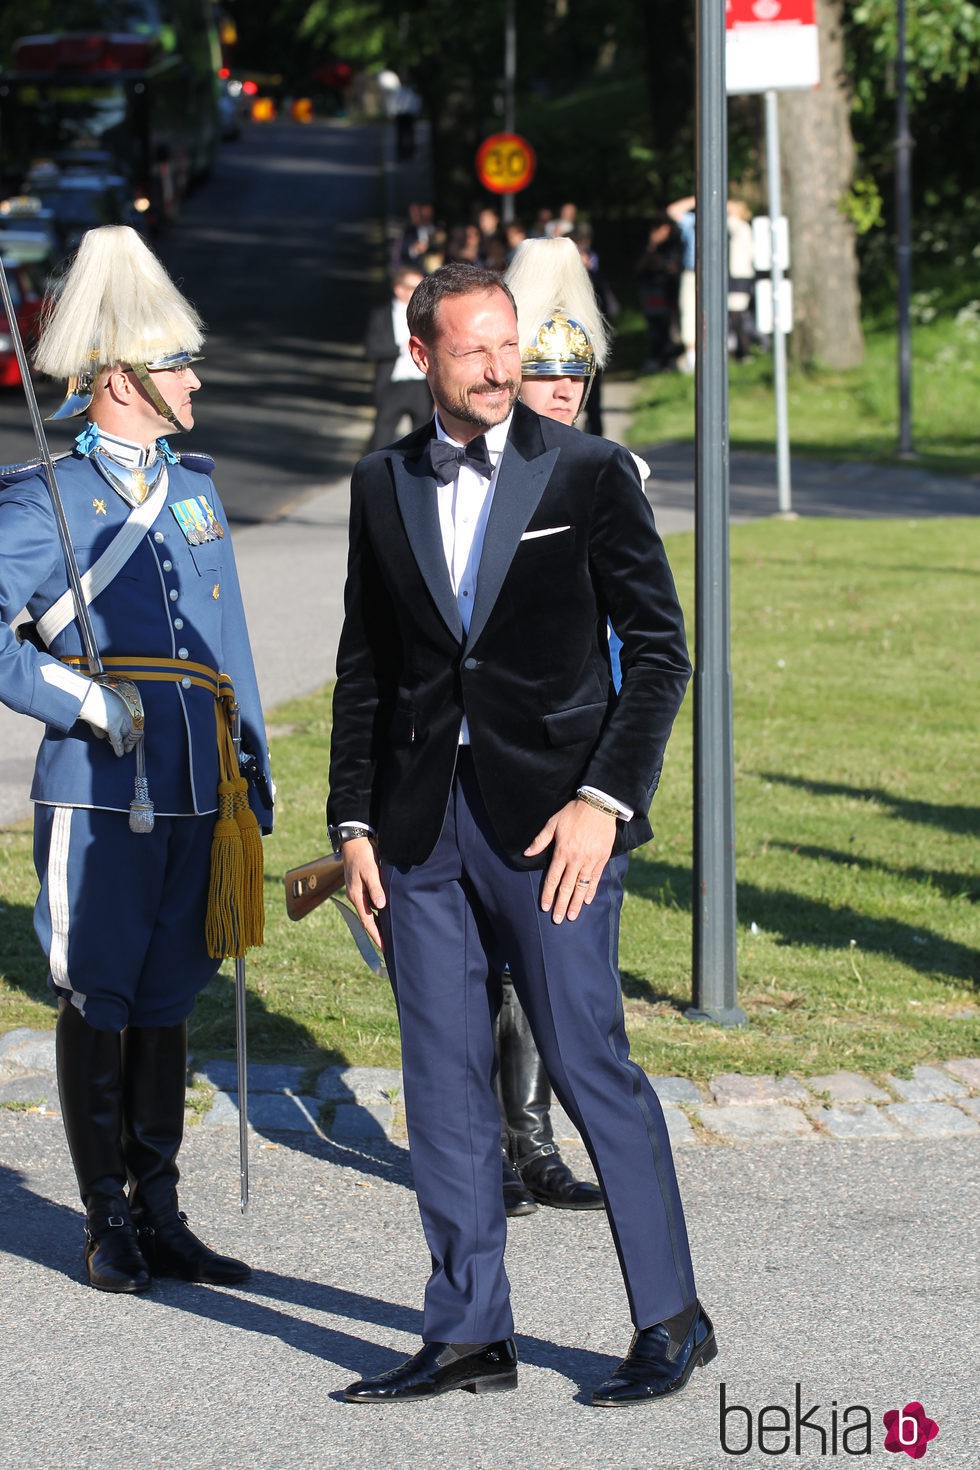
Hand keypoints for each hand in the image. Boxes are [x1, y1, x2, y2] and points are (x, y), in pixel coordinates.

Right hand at [78, 681, 137, 757]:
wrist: (83, 695)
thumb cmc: (88, 698)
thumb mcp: (99, 708)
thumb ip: (102, 722)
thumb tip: (102, 735)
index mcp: (124, 702)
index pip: (133, 718)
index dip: (133, 728)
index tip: (133, 734)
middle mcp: (125, 710)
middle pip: (132, 727)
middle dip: (131, 737)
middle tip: (130, 745)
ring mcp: (120, 717)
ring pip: (127, 734)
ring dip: (127, 743)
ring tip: (127, 750)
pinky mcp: (112, 725)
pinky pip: (117, 740)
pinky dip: (118, 748)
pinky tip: (120, 754)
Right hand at [342, 836, 385, 950]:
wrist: (355, 841)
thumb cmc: (363, 855)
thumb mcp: (370, 871)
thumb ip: (375, 888)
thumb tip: (381, 906)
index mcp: (357, 896)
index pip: (367, 921)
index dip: (376, 935)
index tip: (384, 947)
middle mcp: (357, 896)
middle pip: (368, 920)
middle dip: (377, 933)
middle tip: (388, 947)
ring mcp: (360, 891)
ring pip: (371, 912)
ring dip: (378, 923)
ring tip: (389, 934)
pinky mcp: (364, 885)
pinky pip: (372, 903)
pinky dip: (379, 911)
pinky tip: (386, 913)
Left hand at [524, 799, 616, 923]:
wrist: (598, 805)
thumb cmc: (573, 813)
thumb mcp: (553, 823)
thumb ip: (540, 840)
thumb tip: (527, 853)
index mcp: (562, 852)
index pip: (553, 878)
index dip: (548, 894)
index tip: (545, 907)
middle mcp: (576, 859)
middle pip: (567, 887)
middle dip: (561, 904)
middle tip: (557, 919)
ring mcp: (590, 860)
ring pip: (582, 886)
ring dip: (577, 903)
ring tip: (572, 916)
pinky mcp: (602, 858)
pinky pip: (596, 878)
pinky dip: (591, 890)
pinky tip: (588, 901)